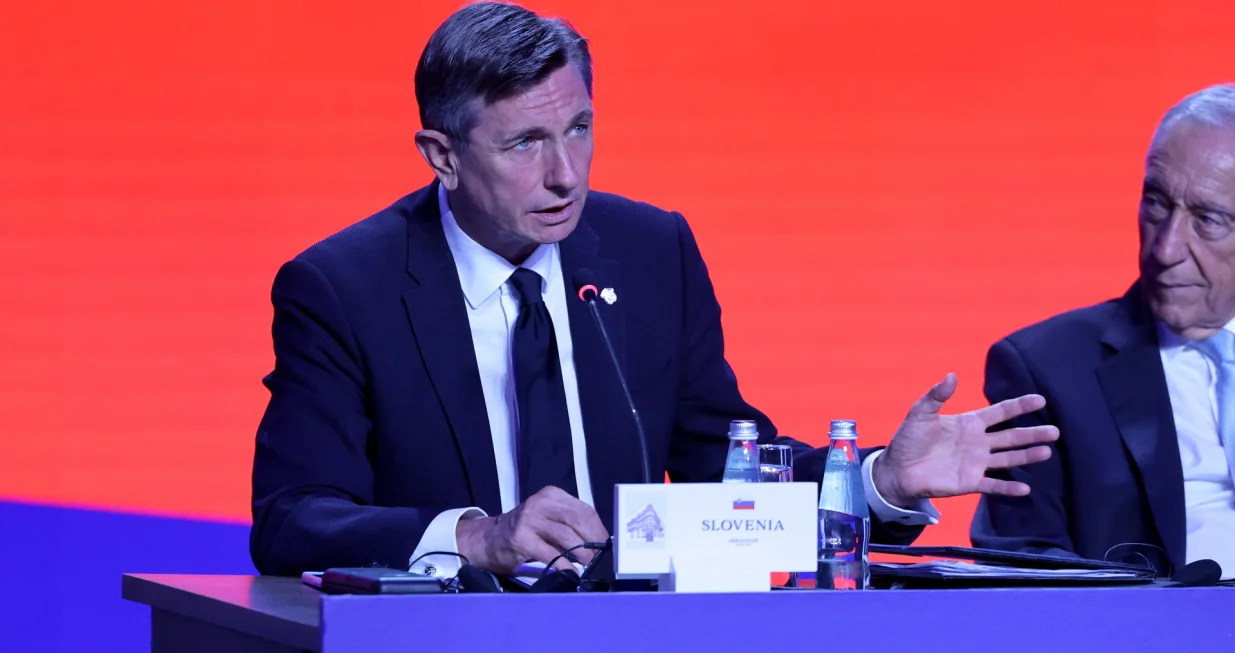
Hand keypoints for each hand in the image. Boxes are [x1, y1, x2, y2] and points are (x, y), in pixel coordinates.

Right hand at [455, 486, 609, 573]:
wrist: (488, 539)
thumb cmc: (524, 531)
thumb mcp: (547, 519)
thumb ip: (569, 525)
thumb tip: (599, 543)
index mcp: (552, 495)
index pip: (584, 510)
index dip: (599, 529)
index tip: (608, 545)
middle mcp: (540, 503)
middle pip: (578, 520)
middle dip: (595, 541)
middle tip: (603, 558)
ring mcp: (530, 519)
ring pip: (566, 536)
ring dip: (583, 554)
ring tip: (592, 566)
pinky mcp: (521, 538)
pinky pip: (550, 553)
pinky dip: (564, 565)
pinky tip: (572, 574)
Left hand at [872, 373, 1058, 507]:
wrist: (897, 469)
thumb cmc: (909, 439)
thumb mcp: (920, 413)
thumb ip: (936, 396)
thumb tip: (951, 375)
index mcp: (969, 423)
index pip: (1000, 413)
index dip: (1019, 406)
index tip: (1040, 400)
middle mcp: (978, 442)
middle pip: (1011, 436)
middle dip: (1032, 433)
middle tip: (1056, 431)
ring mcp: (976, 463)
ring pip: (1008, 458)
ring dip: (1027, 456)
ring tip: (1047, 452)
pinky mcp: (970, 482)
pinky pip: (993, 484)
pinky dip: (1008, 487)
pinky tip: (1025, 488)